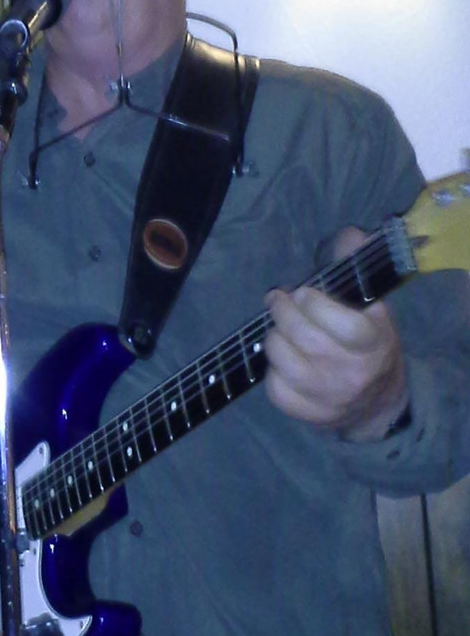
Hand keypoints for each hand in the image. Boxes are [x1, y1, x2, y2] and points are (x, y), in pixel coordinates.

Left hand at [262, 227, 408, 441]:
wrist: (377, 403)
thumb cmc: (368, 344)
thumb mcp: (371, 308)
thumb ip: (357, 269)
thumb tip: (350, 234)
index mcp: (373, 343)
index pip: (344, 324)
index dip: (316, 304)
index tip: (302, 292)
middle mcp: (352, 373)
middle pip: (306, 339)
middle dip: (283, 312)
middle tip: (277, 300)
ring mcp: (329, 397)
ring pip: (284, 361)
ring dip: (274, 338)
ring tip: (278, 329)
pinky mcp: (307, 414)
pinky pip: (275, 389)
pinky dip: (271, 371)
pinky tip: (281, 361)